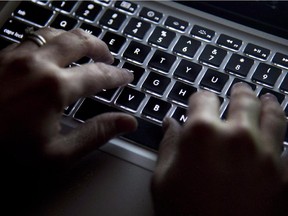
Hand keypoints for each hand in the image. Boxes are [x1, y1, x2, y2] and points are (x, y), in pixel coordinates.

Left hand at [0, 27, 136, 169]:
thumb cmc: (4, 151)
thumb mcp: (57, 154)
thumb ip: (96, 134)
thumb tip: (127, 122)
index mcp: (54, 87)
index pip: (98, 75)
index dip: (117, 76)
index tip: (127, 77)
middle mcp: (37, 63)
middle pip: (79, 41)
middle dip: (100, 47)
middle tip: (109, 57)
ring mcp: (16, 55)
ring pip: (56, 32)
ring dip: (76, 38)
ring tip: (86, 47)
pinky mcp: (1, 56)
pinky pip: (33, 36)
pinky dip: (52, 39)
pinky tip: (53, 48)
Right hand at [152, 83, 286, 215]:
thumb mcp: (163, 179)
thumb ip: (168, 144)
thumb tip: (170, 124)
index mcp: (202, 133)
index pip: (203, 98)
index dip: (199, 97)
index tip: (199, 100)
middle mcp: (236, 136)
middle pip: (242, 100)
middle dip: (239, 92)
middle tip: (240, 89)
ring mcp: (266, 154)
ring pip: (274, 115)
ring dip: (269, 104)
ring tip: (267, 99)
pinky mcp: (286, 174)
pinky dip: (283, 135)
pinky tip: (279, 135)